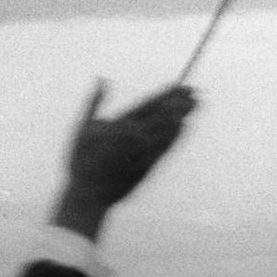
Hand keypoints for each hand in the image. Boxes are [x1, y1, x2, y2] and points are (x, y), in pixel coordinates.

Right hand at [49, 81, 195, 235]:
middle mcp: (137, 138)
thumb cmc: (82, 162)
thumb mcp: (82, 129)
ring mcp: (144, 153)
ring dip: (182, 117)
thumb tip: (102, 79)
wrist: (86, 197)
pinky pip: (166, 148)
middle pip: (164, 116)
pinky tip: (184, 128)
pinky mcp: (148, 167)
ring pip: (168, 132)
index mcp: (122, 125)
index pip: (151, 105)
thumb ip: (94, 102)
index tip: (181, 86)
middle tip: (194, 92)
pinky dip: (176, 137)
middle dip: (180, 103)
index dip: (168, 94)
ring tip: (194, 105)